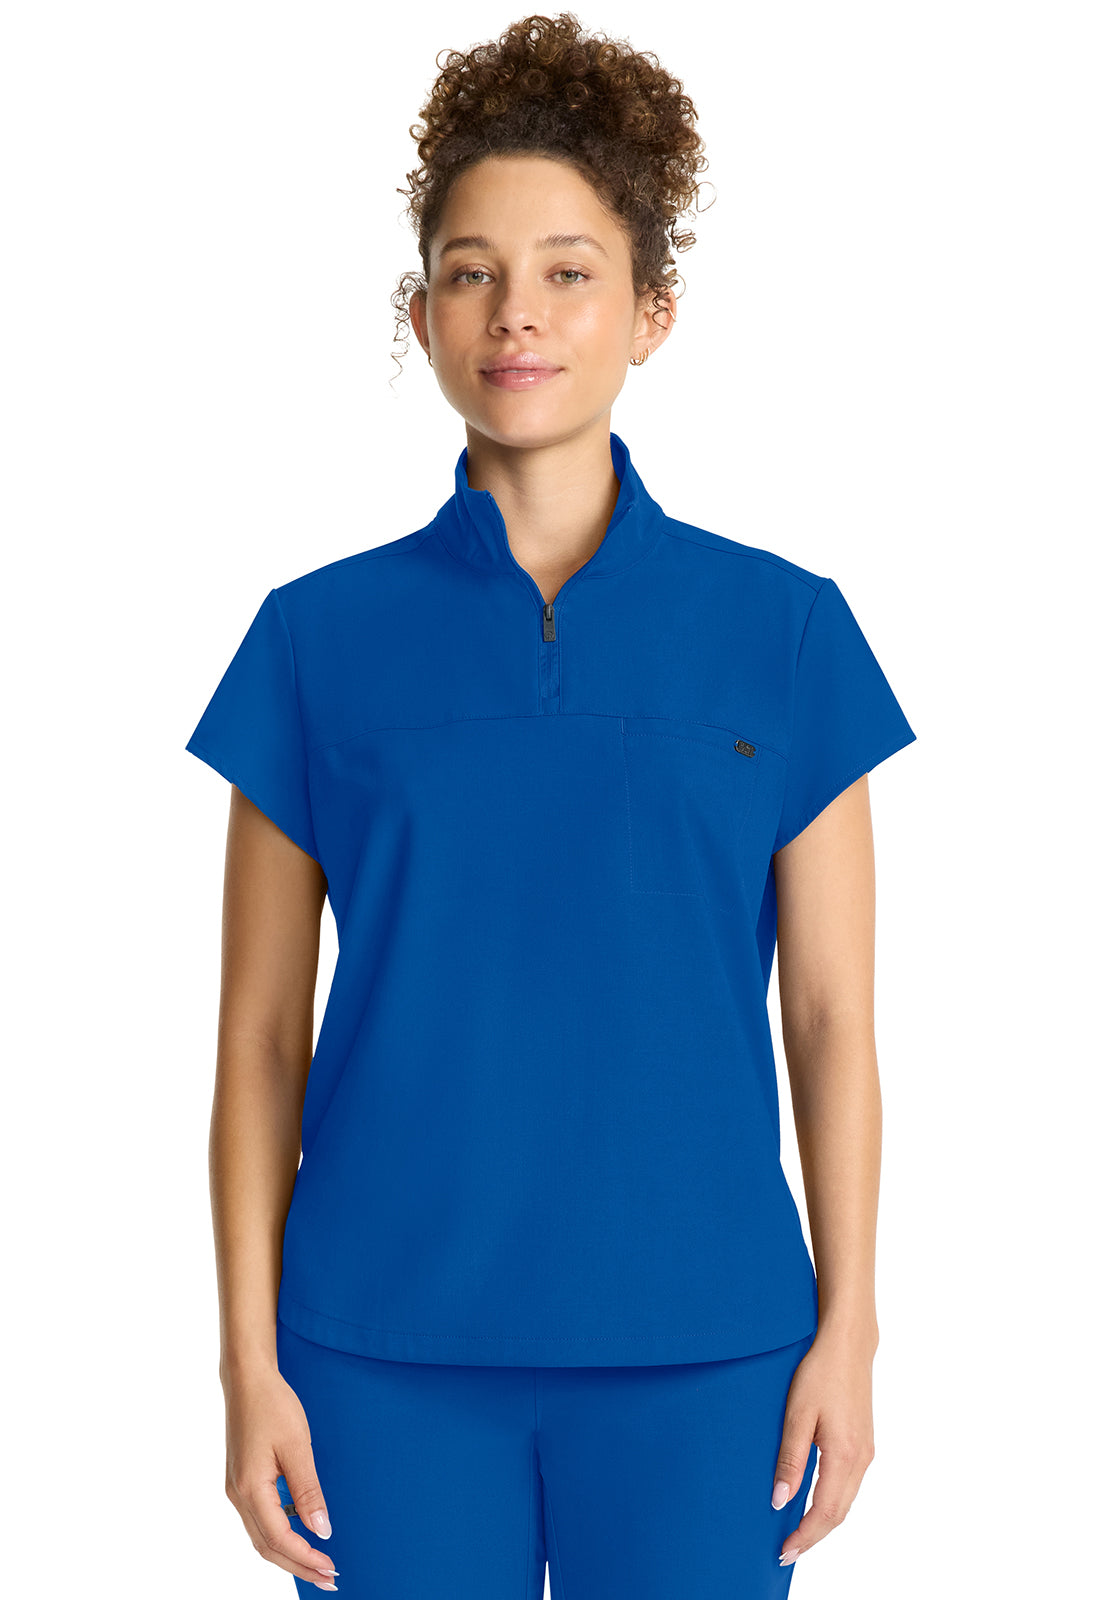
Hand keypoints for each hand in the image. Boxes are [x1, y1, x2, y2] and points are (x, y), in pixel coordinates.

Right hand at [223, 1362, 338, 1590]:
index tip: (331, 1568)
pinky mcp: (241, 1480)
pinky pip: (259, 1519)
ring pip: (261, 1536)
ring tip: (318, 1563)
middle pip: (267, 1546)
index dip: (306, 1558)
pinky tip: (300, 1531)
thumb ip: (308, 1491)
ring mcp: (236, 1489)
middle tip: (329, 1579)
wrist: (247, 1379)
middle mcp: (238, 1495)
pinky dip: (279, 1534)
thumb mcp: (297, 1446)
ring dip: (289, 1554)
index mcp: (250, 1488)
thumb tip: (322, 1531)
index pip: (279, 1538)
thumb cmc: (273, 1405)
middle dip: (298, 1566)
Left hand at [771, 1325, 876, 1567]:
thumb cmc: (820, 1373)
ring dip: (822, 1521)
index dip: (805, 1536)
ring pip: (845, 1501)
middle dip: (813, 1536)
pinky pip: (849, 1485)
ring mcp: (865, 1451)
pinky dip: (831, 1501)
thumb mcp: (797, 1414)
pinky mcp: (863, 1443)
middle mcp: (861, 1459)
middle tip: (786, 1551)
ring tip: (796, 1532)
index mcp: (844, 1455)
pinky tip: (813, 1500)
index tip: (783, 1551)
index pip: (825, 1512)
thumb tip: (780, 1501)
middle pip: (838, 1513)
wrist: (847, 1345)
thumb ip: (791, 1460)